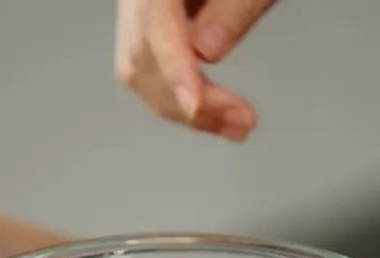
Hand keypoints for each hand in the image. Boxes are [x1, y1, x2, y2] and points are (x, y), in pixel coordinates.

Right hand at [115, 0, 276, 141]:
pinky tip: (208, 106)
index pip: (154, 22)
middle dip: (186, 101)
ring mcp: (139, 3)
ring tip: (233, 124)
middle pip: (139, 55)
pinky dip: (178, 89)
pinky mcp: (153, 16)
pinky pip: (151, 60)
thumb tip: (206, 51)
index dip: (175, 70)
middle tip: (240, 123)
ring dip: (183, 105)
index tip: (196, 104)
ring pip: (139, 67)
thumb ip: (233, 5)